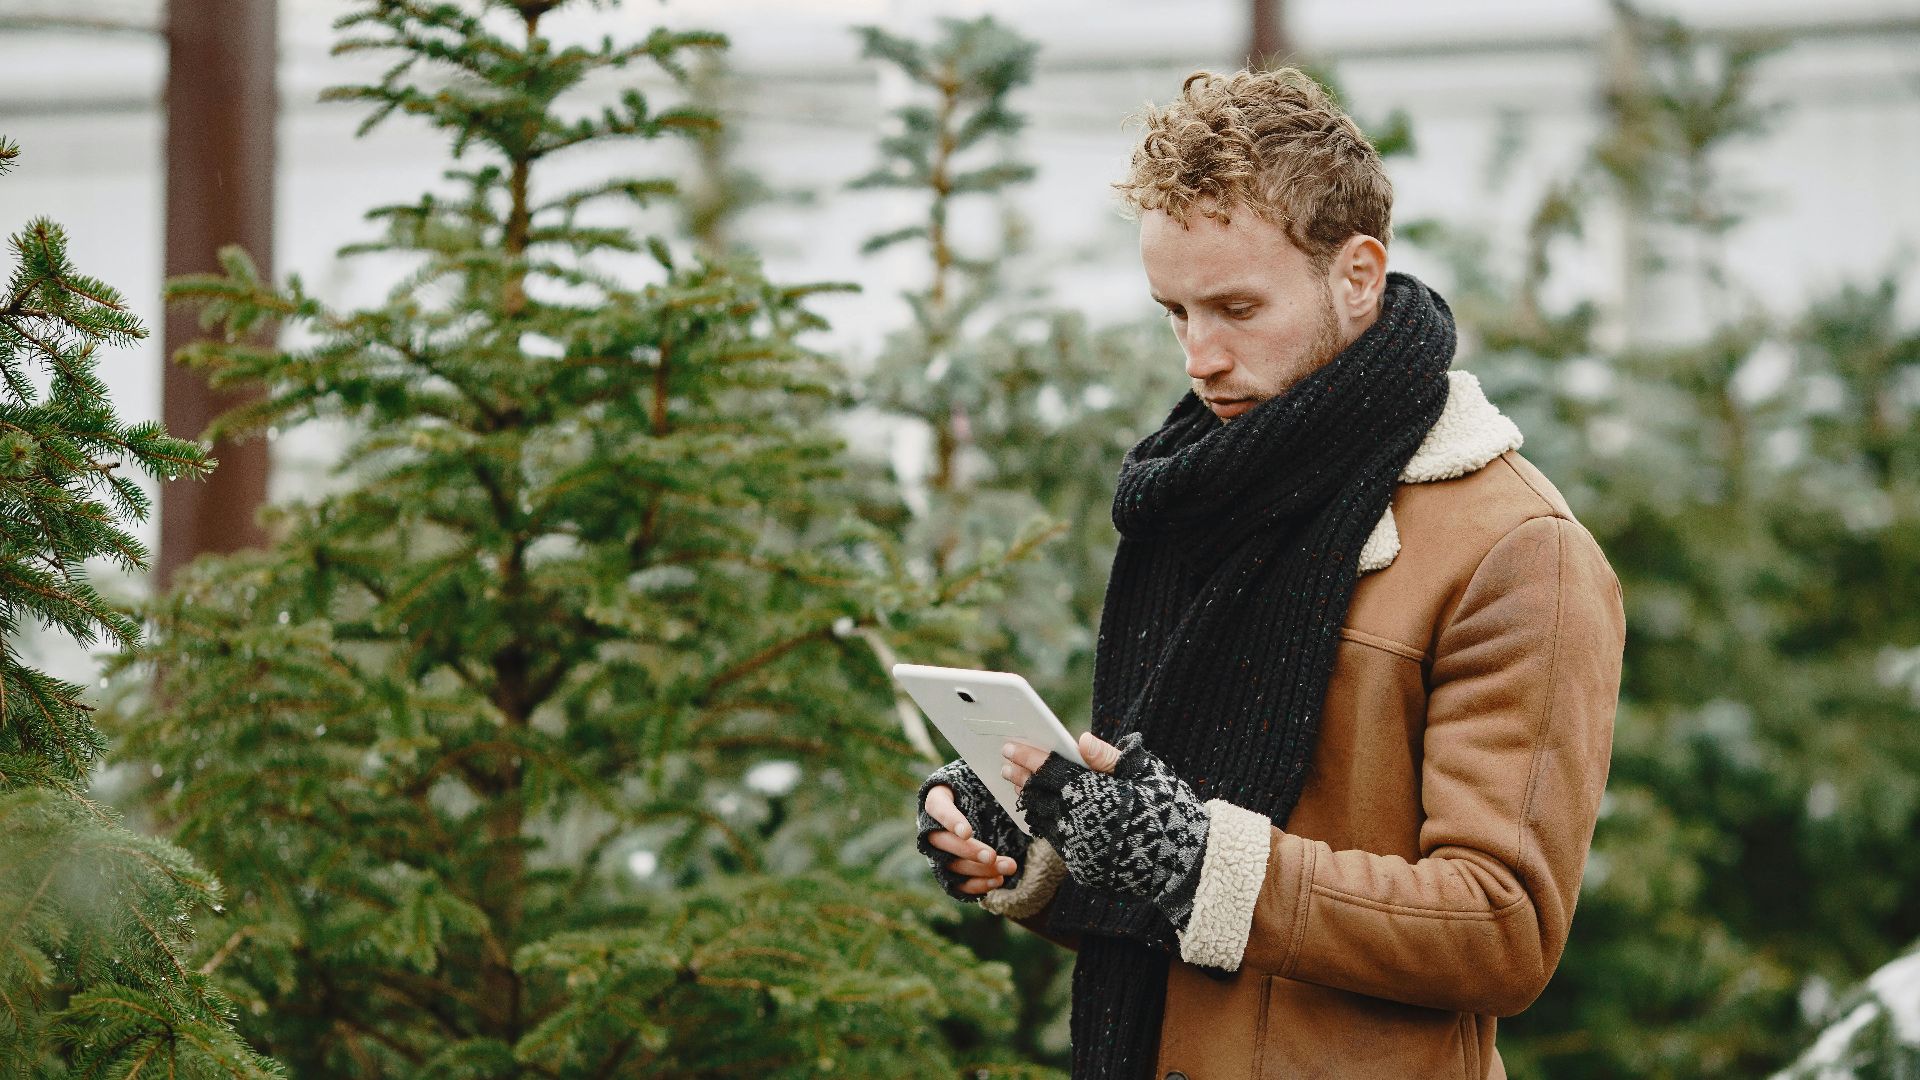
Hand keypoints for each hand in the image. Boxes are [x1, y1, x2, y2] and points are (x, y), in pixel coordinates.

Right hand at [916, 759, 1027, 901]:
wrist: (976, 804)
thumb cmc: (979, 788)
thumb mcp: (980, 777)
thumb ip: (987, 778)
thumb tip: (1010, 774)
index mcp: (937, 799)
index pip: (939, 809)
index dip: (951, 821)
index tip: (968, 832)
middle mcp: (932, 828)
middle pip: (944, 843)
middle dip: (969, 851)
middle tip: (992, 856)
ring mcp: (939, 852)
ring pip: (953, 865)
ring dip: (980, 870)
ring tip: (1008, 867)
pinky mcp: (950, 871)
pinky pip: (958, 883)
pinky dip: (977, 885)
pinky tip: (998, 881)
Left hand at [1005, 731, 1210, 929]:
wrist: (1187, 864)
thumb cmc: (1170, 809)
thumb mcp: (1146, 774)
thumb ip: (1109, 758)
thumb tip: (1081, 739)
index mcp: (1094, 795)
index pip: (1049, 771)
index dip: (1028, 757)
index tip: (1011, 746)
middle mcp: (1080, 824)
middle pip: (1038, 797)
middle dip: (1021, 778)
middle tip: (1007, 765)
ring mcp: (1079, 851)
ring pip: (1043, 822)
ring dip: (1031, 803)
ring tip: (1022, 787)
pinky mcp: (1083, 870)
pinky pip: (1059, 844)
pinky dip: (1049, 825)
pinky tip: (1046, 814)